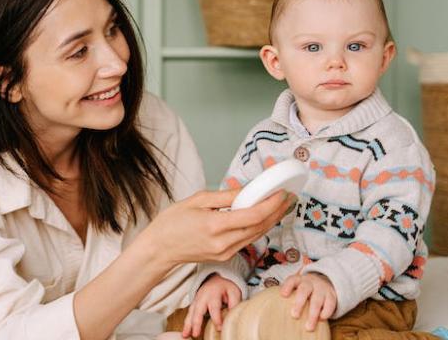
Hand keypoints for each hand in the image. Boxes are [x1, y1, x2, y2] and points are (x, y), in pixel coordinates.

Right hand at [139, 188, 292, 268]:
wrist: (159, 249)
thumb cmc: (172, 222)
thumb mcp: (197, 200)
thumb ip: (225, 196)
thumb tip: (247, 190)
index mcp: (215, 226)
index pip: (253, 215)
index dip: (271, 204)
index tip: (281, 192)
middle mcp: (223, 243)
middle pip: (260, 227)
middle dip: (277, 211)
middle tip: (288, 197)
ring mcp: (225, 252)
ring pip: (256, 235)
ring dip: (271, 220)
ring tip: (281, 206)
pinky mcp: (224, 256)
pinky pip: (247, 240)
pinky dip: (258, 228)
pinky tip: (263, 217)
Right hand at [182, 274, 241, 337]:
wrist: (215, 280)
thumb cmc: (225, 288)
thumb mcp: (233, 292)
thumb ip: (234, 303)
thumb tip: (233, 316)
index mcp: (214, 293)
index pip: (214, 307)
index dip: (216, 318)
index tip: (219, 328)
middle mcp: (203, 297)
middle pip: (198, 310)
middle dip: (196, 322)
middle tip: (195, 334)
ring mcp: (196, 300)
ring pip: (191, 312)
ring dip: (188, 324)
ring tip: (185, 335)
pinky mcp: (194, 305)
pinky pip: (188, 314)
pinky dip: (186, 324)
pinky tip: (185, 333)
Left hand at [280, 273, 336, 330]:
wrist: (323, 281)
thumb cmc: (304, 288)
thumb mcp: (296, 287)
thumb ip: (288, 294)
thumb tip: (273, 308)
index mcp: (299, 279)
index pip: (292, 280)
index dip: (287, 286)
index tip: (283, 295)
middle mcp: (310, 282)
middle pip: (304, 290)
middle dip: (299, 303)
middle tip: (294, 315)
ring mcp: (321, 288)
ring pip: (317, 300)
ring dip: (313, 314)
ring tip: (308, 327)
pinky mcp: (331, 295)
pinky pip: (330, 303)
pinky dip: (326, 312)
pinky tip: (321, 319)